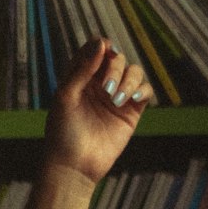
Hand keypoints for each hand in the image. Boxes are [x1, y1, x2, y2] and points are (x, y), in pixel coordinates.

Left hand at [44, 38, 149, 184]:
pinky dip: (142, 91)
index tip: (104, 52)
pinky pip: (145, 91)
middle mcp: (99, 84)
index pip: (96, 49)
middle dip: (115, 68)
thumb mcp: (66, 97)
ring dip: (129, 80)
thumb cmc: (62, 132)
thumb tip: (102, 42)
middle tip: (107, 89)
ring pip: (134, 72)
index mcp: (79, 77)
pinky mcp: (130, 112)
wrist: (74, 167)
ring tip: (117, 100)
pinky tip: (130, 101)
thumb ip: (82, 69)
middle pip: (117, 58)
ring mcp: (116, 97)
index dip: (102, 46)